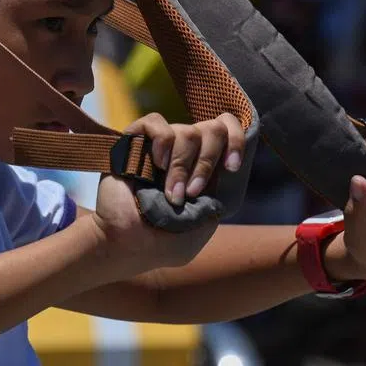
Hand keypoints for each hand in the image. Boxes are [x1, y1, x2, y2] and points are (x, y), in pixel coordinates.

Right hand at [91, 112, 244, 275]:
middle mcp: (185, 151)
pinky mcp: (135, 140)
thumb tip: (223, 172)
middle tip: (192, 192)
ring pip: (186, 130)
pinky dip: (161, 143)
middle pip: (212, 129)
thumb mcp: (203, 226)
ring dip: (181, 167)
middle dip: (206, 163)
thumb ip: (219, 199)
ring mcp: (160, 145)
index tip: (231, 167)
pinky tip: (156, 164)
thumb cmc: (165, 242)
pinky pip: (155, 121)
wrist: (128, 244)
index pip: (228, 130)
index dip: (237, 141)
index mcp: (204, 167)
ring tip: (168, 193)